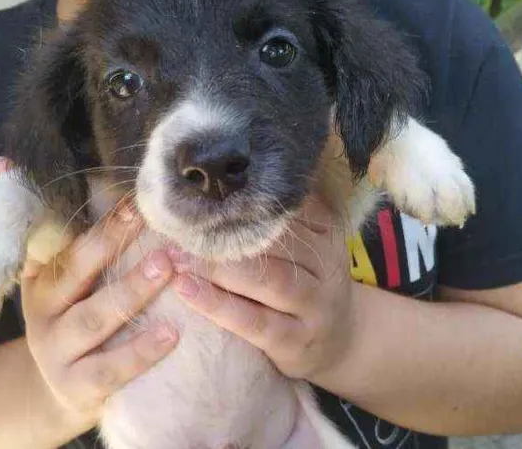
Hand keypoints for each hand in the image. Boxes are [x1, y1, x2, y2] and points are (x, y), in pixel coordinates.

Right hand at [0, 158, 178, 428]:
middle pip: (77, 272)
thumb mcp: (55, 273)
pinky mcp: (78, 386)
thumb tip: (3, 160)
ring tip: (167, 267)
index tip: (133, 197)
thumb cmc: (72, 314)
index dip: (96, 218)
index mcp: (40, 277)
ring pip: (94, 318)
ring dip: (130, 291)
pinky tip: (172, 332)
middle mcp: (43, 311)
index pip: (62, 240)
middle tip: (150, 219)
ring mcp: (57, 351)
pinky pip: (110, 368)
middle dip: (111, 242)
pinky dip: (140, 351)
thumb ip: (46, 222)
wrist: (60, 387)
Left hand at [170, 196, 358, 382]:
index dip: (246, 202)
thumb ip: (281, 219)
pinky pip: (255, 322)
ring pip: (268, 280)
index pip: (288, 210)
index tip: (205, 192)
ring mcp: (315, 306)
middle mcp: (326, 266)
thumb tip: (229, 180)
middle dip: (226, 233)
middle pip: (276, 244)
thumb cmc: (310, 282)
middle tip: (180, 225)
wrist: (345, 342)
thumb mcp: (309, 246)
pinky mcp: (295, 341)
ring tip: (177, 257)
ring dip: (218, 268)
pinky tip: (187, 290)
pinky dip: (218, 306)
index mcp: (327, 233)